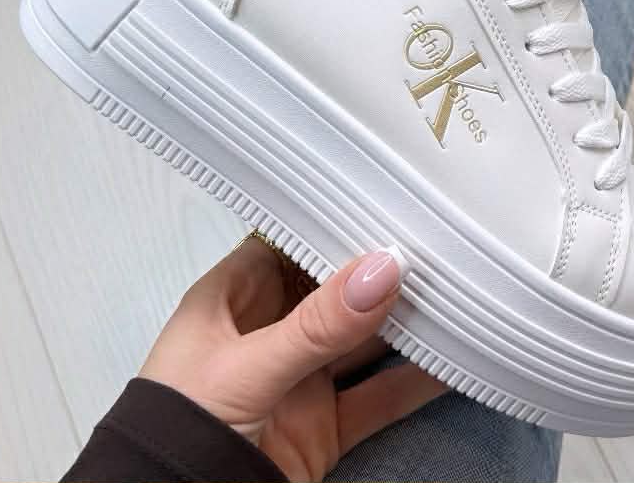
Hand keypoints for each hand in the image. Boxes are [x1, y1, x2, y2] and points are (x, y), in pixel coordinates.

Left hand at [139, 235, 446, 480]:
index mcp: (232, 300)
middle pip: (334, 288)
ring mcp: (296, 381)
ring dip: (405, 322)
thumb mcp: (246, 369)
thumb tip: (382, 268)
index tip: (385, 200)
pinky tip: (453, 361)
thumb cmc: (176, 433)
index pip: (287, 242)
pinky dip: (414, 383)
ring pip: (362, 340)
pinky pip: (376, 396)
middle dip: (380, 269)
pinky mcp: (320, 428)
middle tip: (437, 239)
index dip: (331, 221)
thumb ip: (316, 324)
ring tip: (456, 289)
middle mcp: (267, 333)